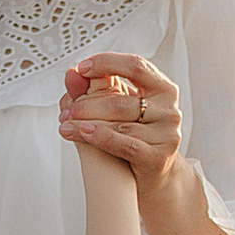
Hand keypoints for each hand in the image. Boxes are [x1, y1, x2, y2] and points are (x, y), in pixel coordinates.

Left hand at [58, 49, 183, 188]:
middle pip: (119, 100)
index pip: (135, 66)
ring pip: (118, 124)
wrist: (155, 171)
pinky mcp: (158, 157)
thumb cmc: (137, 132)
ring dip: (85, 123)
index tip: (82, 68)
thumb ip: (96, 88)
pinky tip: (82, 132)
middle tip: (68, 109)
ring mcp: (167, 134)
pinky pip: (125, 145)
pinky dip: (100, 137)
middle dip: (87, 104)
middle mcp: (169, 109)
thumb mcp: (119, 105)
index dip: (106, 63)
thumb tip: (71, 74)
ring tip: (66, 124)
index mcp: (163, 88)